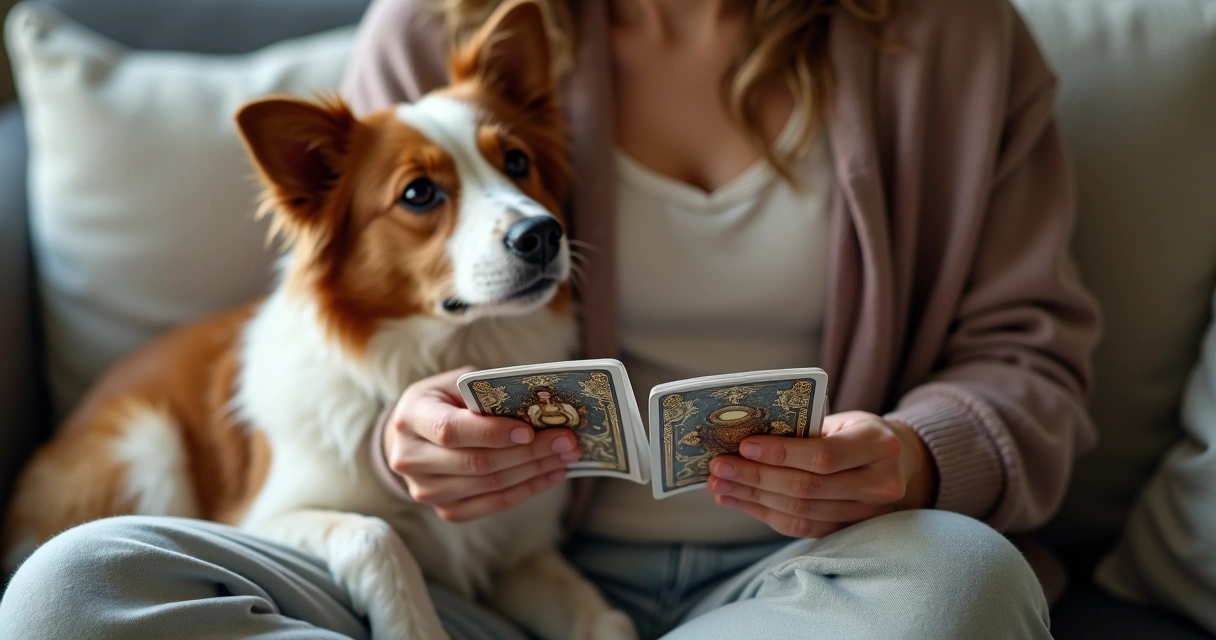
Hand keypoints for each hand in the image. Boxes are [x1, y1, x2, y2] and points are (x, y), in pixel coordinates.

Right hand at [383, 366, 581, 521]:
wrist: (413, 436)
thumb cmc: (443, 401)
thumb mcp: (457, 384)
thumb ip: (487, 392)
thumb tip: (538, 404)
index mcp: (411, 418)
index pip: (450, 431)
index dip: (491, 433)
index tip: (529, 431)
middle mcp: (411, 459)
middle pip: (477, 463)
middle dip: (528, 452)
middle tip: (566, 440)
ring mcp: (426, 490)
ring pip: (489, 486)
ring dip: (534, 471)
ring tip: (566, 455)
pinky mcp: (445, 510)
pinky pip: (492, 504)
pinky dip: (527, 490)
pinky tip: (551, 474)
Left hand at [706, 411, 937, 537]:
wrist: (895, 462)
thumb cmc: (856, 433)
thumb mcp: (840, 420)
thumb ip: (804, 430)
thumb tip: (743, 441)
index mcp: (878, 445)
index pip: (824, 456)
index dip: (781, 453)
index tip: (743, 446)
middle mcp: (880, 484)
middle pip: (807, 488)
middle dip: (756, 478)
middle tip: (720, 468)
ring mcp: (867, 514)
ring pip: (800, 512)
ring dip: (752, 498)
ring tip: (720, 485)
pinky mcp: (849, 531)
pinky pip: (800, 527)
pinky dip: (763, 513)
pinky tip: (737, 499)